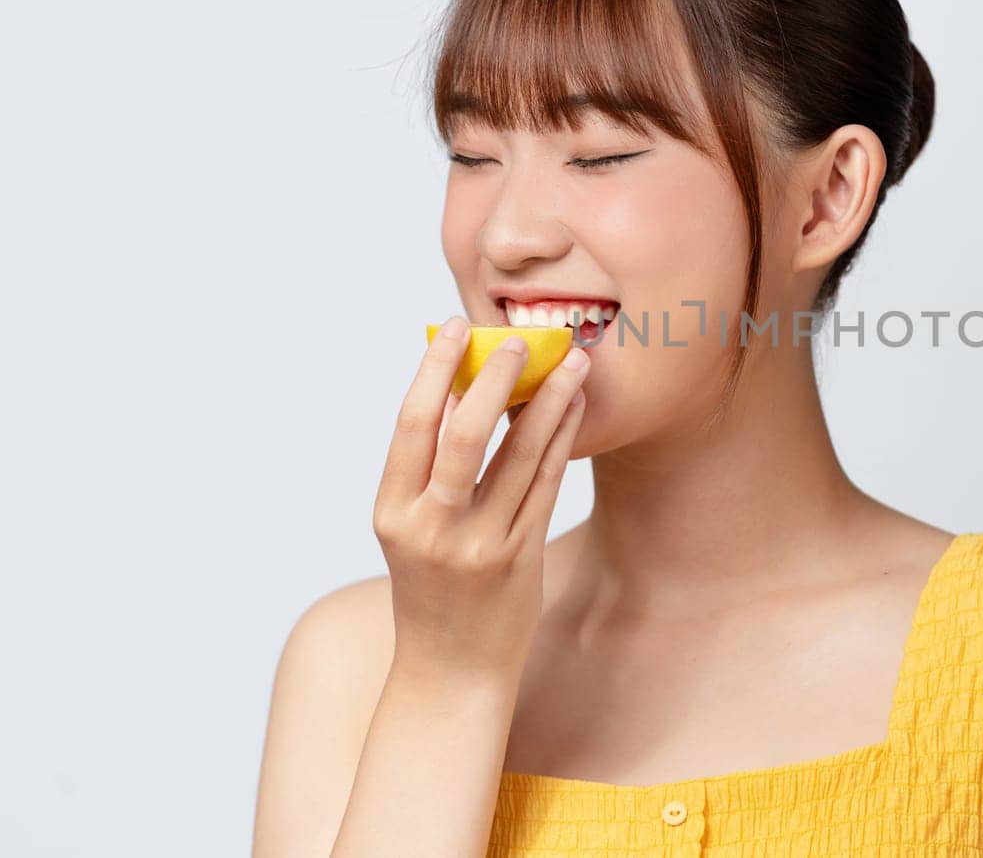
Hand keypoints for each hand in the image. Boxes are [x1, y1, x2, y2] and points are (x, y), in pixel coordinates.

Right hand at [373, 318, 589, 685]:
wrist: (452, 672)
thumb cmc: (431, 587)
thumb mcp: (410, 529)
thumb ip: (428, 470)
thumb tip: (460, 387)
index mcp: (392, 513)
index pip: (412, 424)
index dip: (435, 369)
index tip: (457, 327)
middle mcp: (433, 528)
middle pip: (464, 434)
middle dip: (494, 378)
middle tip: (520, 337)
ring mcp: (480, 545)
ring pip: (519, 456)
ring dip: (548, 401)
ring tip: (573, 360)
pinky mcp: (521, 558)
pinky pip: (547, 485)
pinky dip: (561, 439)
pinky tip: (574, 407)